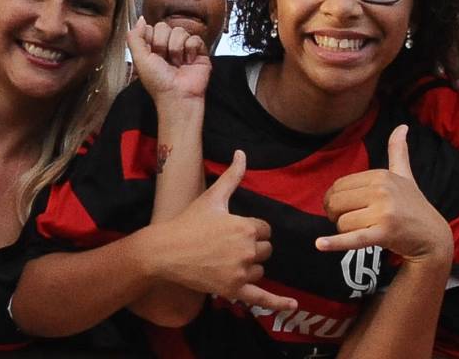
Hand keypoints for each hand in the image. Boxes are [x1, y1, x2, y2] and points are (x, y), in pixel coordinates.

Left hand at [126, 17, 210, 103]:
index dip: (151, 38)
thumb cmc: (158, 82)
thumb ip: (134, 38)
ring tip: (177, 63)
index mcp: (152, 47)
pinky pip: (195, 38)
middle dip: (163, 43)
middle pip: (165, 26)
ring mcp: (184, 47)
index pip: (151, 28)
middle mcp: (168, 46)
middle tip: (164, 59)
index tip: (151, 52)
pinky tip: (189, 61)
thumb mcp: (139, 59)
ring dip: (176, 48)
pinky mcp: (199, 51)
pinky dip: (191, 50)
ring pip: (180, 31)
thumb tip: (140, 19)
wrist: (178, 95)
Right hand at [162, 151, 296, 311]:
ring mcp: (241, 272)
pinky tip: (293, 305)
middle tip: (227, 244)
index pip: (265, 229)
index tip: (232, 229)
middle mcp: (247, 250)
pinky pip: (262, 298)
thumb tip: (241, 152)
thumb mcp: (213, 197)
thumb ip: (232, 176)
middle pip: (265, 249)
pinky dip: (279, 302)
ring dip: (250, 266)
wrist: (165, 251)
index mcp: (246, 227)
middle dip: (252, 247)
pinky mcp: (233, 290)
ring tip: (225, 259)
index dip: (251, 229)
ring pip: (260, 269)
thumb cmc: (189, 222)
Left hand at [317, 125, 452, 263]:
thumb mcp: (405, 175)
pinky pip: (354, 238)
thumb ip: (398, 151)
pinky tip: (320, 244)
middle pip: (337, 203)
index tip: (343, 208)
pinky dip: (335, 242)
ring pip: (342, 223)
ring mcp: (384, 212)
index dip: (335, 199)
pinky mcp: (384, 234)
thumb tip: (402, 126)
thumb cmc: (413, 205)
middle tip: (347, 221)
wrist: (432, 236)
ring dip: (345, 232)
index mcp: (381, 175)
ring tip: (361, 231)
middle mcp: (382, 190)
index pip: (339, 186)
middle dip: (336, 215)